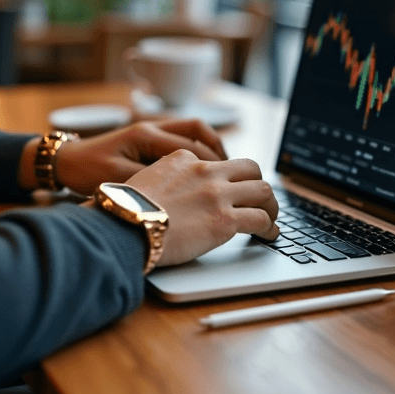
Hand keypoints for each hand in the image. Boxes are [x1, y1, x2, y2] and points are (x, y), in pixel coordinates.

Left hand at [18, 119, 227, 194]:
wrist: (66, 162)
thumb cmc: (87, 172)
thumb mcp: (118, 181)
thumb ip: (149, 183)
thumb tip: (182, 192)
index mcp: (146, 136)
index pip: (191, 146)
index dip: (213, 163)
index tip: (228, 182)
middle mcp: (152, 127)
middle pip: (198, 129)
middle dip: (220, 150)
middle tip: (233, 173)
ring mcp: (152, 130)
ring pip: (193, 130)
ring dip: (211, 146)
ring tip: (225, 168)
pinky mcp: (149, 138)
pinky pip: (183, 137)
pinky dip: (198, 148)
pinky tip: (203, 166)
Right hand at [123, 149, 278, 265]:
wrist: (124, 225)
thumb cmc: (125, 209)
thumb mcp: (143, 178)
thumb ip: (163, 177)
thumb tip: (167, 191)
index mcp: (184, 158)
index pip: (218, 162)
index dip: (228, 177)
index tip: (230, 188)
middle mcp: (205, 171)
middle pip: (250, 168)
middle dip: (258, 184)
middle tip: (260, 199)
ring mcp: (218, 194)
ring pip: (262, 190)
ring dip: (270, 204)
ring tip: (270, 217)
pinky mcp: (225, 220)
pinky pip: (261, 219)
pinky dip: (270, 227)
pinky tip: (269, 235)